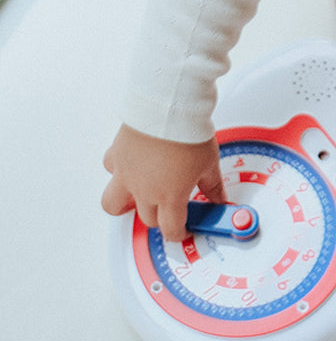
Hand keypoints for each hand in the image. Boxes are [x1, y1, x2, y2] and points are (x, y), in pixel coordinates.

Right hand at [101, 124, 225, 240]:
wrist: (168, 107)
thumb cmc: (188, 133)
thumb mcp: (210, 163)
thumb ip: (213, 186)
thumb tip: (219, 198)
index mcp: (170, 197)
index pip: (171, 229)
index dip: (179, 233)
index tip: (183, 229)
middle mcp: (145, 190)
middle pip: (148, 219)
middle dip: (160, 218)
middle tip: (170, 209)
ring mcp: (127, 175)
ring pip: (114, 204)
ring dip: (126, 206)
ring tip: (139, 198)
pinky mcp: (117, 156)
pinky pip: (111, 171)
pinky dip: (119, 173)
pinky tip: (132, 167)